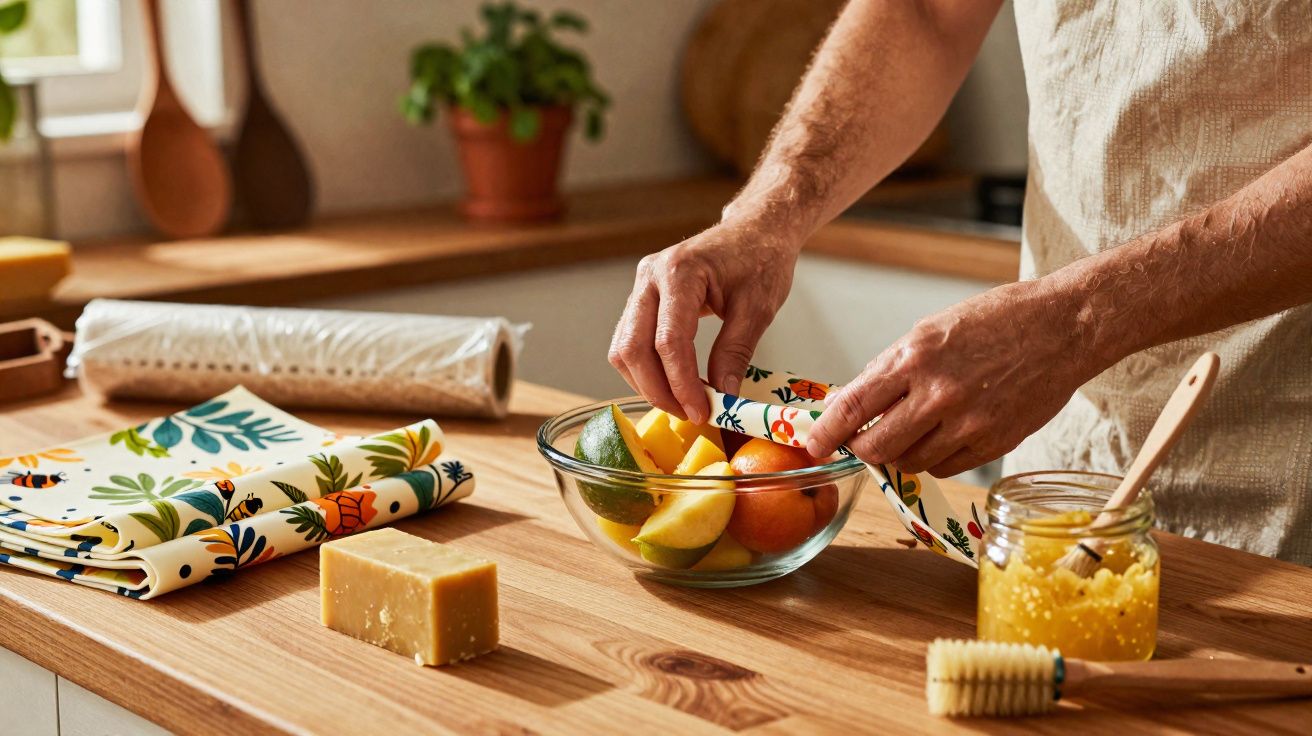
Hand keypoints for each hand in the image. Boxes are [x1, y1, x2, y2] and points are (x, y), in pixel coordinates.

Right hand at [609, 220, 798, 422]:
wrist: (754, 230)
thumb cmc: (760, 258)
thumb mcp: (757, 308)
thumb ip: (735, 352)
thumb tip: (723, 397)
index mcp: (680, 272)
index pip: (669, 341)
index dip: (682, 383)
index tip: (702, 411)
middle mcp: (651, 277)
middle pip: (633, 348)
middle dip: (658, 390)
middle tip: (689, 414)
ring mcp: (642, 286)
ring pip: (624, 348)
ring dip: (647, 383)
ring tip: (682, 403)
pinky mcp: (642, 298)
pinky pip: (630, 341)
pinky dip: (646, 369)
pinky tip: (673, 384)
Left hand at [807, 279, 1101, 476]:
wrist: (1065, 327)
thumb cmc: (996, 320)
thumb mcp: (931, 330)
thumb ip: (889, 369)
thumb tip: (848, 403)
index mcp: (915, 357)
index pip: (853, 407)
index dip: (826, 433)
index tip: (812, 445)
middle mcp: (938, 394)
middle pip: (877, 447)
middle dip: (862, 450)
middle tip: (861, 443)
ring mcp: (968, 424)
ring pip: (911, 462)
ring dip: (901, 454)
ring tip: (915, 428)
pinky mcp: (994, 444)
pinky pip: (946, 468)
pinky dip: (935, 458)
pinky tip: (945, 433)